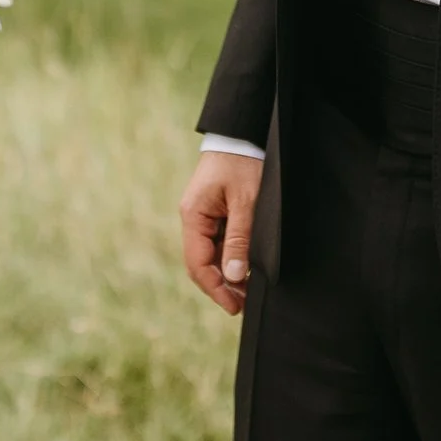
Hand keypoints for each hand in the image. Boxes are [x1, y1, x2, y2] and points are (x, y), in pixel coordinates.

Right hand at [178, 148, 263, 315]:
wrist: (241, 134)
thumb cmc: (242, 163)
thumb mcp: (245, 202)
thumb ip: (239, 239)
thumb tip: (232, 275)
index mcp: (193, 216)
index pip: (198, 264)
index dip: (215, 288)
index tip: (234, 306)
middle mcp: (194, 219)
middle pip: (201, 264)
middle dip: (220, 286)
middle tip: (242, 305)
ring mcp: (203, 217)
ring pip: (210, 256)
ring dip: (226, 275)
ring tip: (247, 291)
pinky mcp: (214, 213)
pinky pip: (218, 243)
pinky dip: (230, 259)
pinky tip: (245, 270)